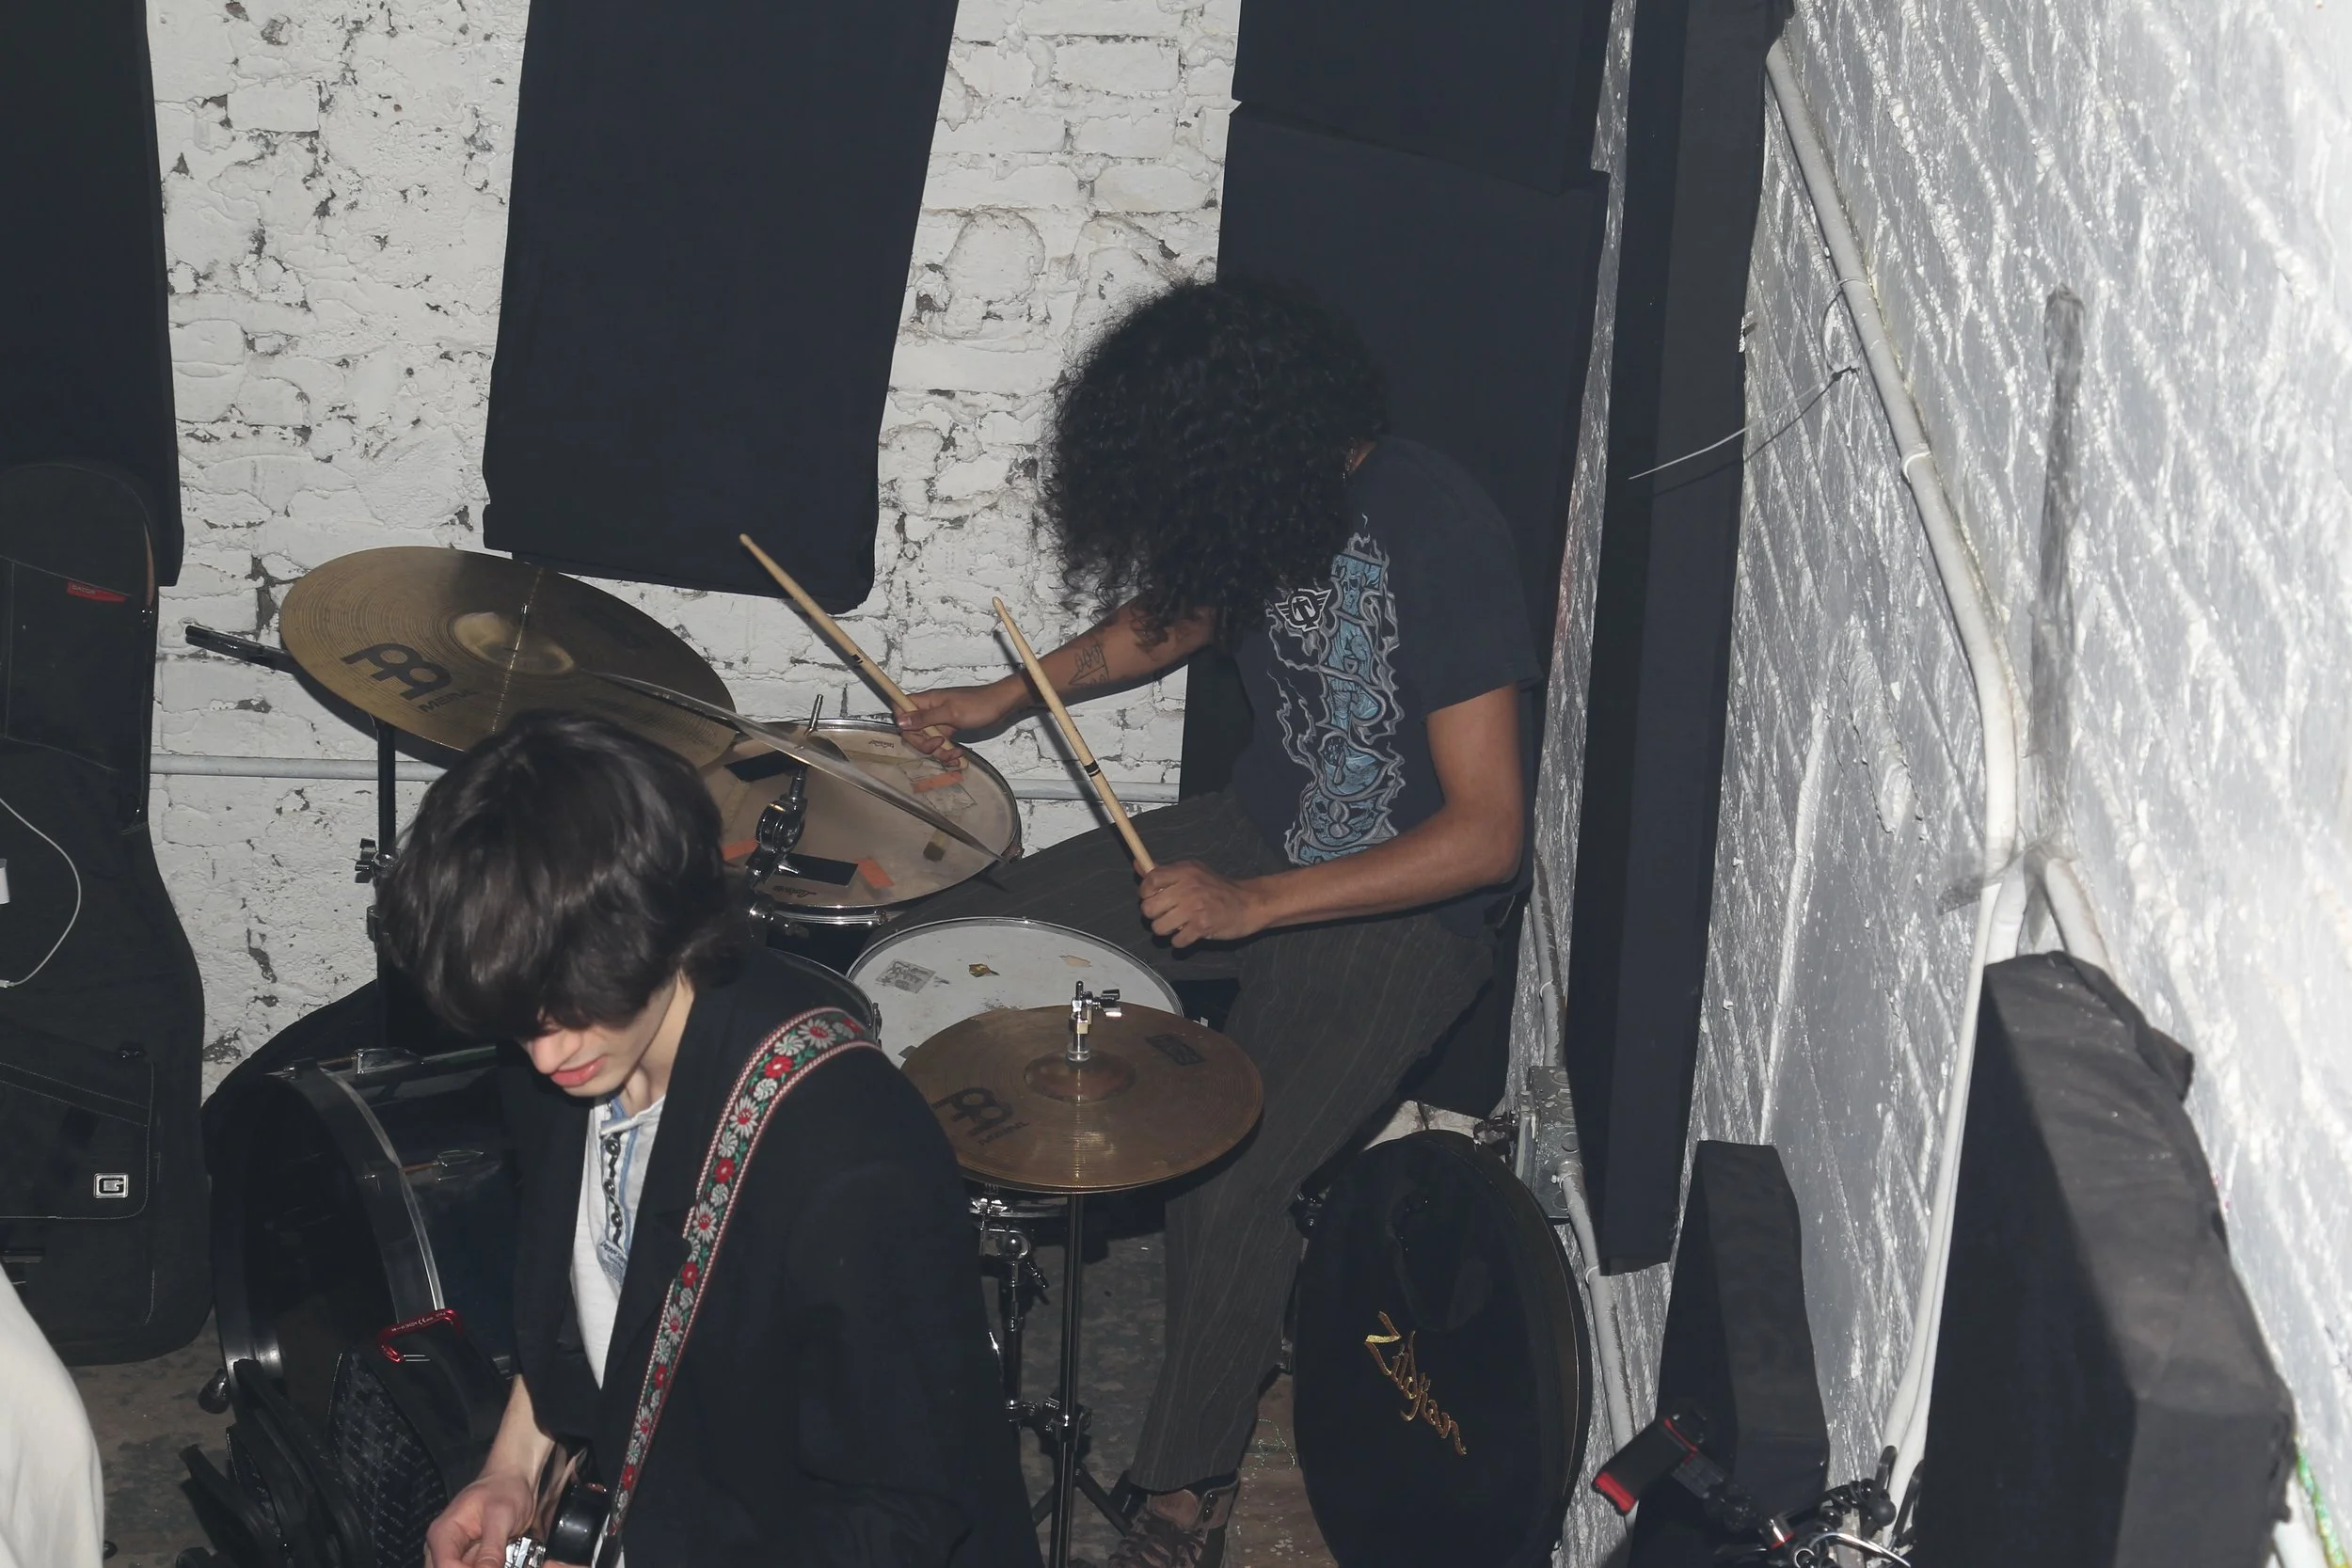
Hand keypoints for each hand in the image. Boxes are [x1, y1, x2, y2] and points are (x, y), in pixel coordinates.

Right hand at [426, 1470, 537, 1567]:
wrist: (515, 1481)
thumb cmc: (505, 1488)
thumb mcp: (501, 1516)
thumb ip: (492, 1548)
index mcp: (444, 1532)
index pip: (445, 1566)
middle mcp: (445, 1546)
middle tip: (497, 1564)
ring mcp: (457, 1553)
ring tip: (502, 1560)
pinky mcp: (471, 1558)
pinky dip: (490, 1567)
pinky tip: (503, 1561)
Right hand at [894, 679, 1028, 760]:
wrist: (1001, 705)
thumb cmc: (979, 704)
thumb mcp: (951, 713)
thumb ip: (925, 718)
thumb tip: (900, 720)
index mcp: (927, 701)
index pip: (901, 710)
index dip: (903, 724)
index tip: (915, 734)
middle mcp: (930, 711)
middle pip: (913, 732)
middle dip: (925, 744)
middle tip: (939, 746)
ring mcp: (940, 721)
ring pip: (928, 741)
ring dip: (939, 753)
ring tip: (954, 755)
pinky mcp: (950, 729)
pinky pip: (942, 745)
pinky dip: (948, 753)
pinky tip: (959, 757)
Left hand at [1139, 862, 1267, 947]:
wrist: (1249, 903)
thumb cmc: (1218, 889)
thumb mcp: (1193, 872)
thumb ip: (1165, 872)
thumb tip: (1139, 864)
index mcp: (1184, 871)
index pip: (1150, 880)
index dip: (1145, 893)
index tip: (1152, 898)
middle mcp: (1188, 887)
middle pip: (1148, 907)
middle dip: (1154, 916)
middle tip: (1165, 915)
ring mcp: (1195, 907)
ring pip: (1159, 927)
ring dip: (1166, 930)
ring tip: (1178, 925)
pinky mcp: (1203, 926)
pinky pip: (1177, 940)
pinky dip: (1180, 941)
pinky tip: (1189, 934)